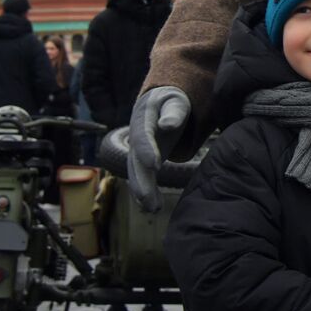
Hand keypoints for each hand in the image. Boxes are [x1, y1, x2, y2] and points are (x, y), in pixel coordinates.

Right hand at [127, 86, 190, 212]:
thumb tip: (168, 125)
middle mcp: (136, 138)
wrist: (158, 105)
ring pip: (136, 173)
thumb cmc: (171, 102)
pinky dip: (146, 193)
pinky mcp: (143, 161)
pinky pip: (142, 178)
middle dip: (141, 180)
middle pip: (135, 160)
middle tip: (148, 198)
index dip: (147, 150)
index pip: (142, 136)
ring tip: (153, 209)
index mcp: (143, 119)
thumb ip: (174, 112)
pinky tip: (153, 208)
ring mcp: (137, 150)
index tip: (155, 165)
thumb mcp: (175, 101)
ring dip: (143, 192)